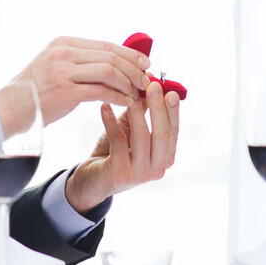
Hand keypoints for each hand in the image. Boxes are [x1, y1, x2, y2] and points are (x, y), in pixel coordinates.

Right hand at [0, 36, 150, 126]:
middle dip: (133, 68)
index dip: (129, 54)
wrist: (8, 109)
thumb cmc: (36, 92)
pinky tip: (127, 102)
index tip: (145, 63)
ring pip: (109, 71)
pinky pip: (101, 91)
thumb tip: (115, 64)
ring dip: (128, 82)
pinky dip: (118, 96)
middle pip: (110, 56)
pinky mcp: (65, 91)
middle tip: (147, 80)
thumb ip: (81, 61)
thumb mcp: (55, 66)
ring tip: (138, 93)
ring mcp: (63, 71)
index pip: (105, 44)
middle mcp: (64, 53)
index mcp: (64, 43)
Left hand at [63, 80, 179, 213]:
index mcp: (165, 158)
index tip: (170, 90)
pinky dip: (111, 121)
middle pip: (161, 134)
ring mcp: (140, 174)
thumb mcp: (131, 130)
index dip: (172, 111)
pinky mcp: (120, 173)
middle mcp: (158, 169)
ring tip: (128, 92)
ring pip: (141, 136)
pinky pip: (118, 141)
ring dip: (136, 111)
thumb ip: (143, 112)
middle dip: (158, 108)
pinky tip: (104, 107)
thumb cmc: (115, 151)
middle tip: (153, 86)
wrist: (92, 180)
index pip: (173, 131)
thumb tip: (151, 84)